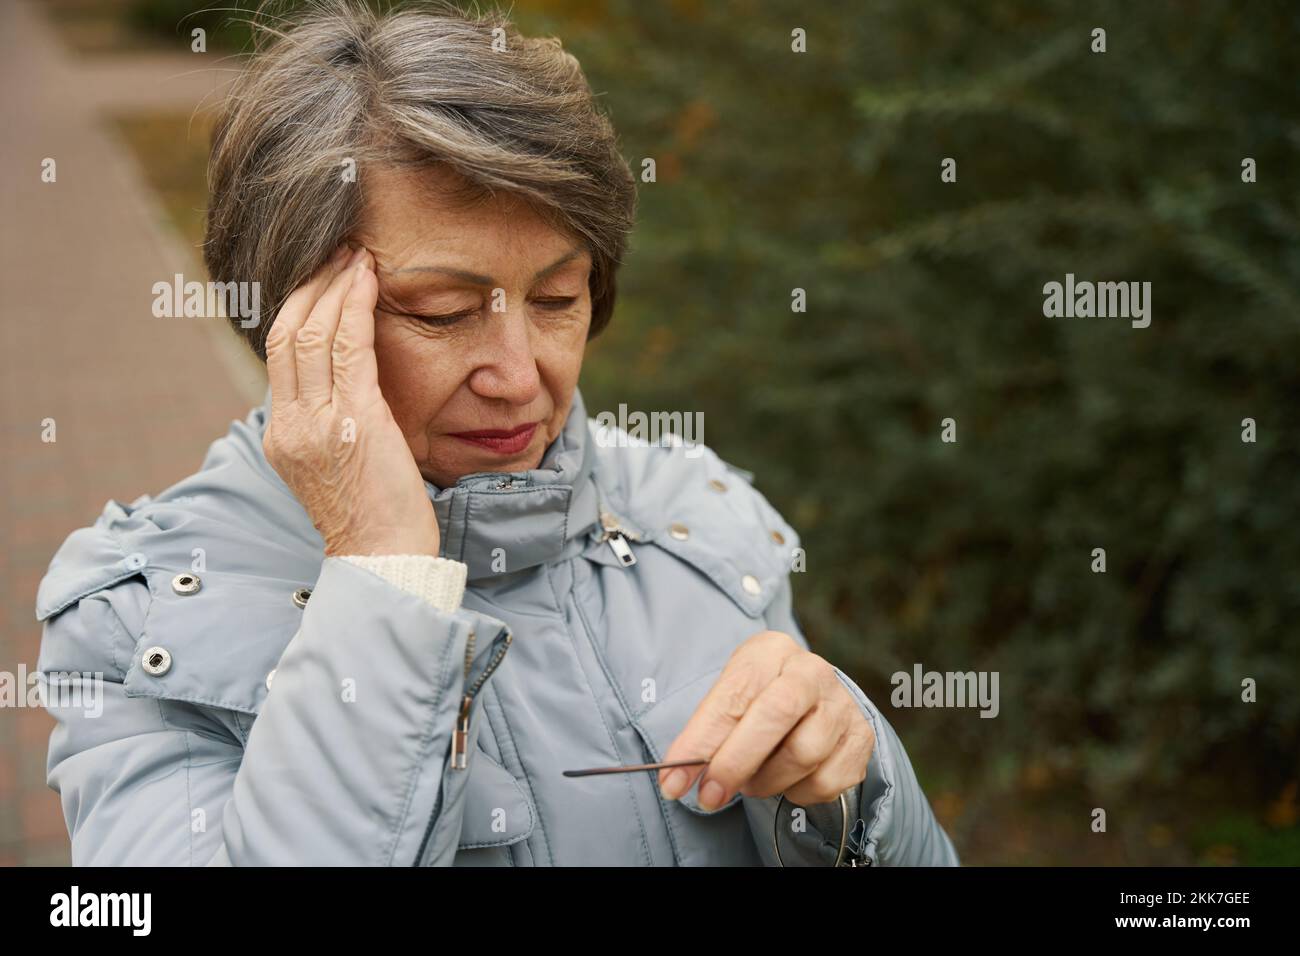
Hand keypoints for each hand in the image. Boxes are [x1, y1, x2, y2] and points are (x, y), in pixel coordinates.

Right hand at [263, 243, 440, 556]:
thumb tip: (343, 385)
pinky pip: (349, 346)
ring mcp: (316, 422)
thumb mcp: (337, 466)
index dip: (298, 306)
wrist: (385, 560)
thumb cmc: (375, 518)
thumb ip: (328, 424)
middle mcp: (289, 423)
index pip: (279, 352)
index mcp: (282, 434)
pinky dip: (356, 305)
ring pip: (312, 331)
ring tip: (355, 254)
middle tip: (337, 249)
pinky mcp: (354, 420)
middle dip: (311, 284)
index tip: (322, 276)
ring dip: (335, 284)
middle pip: (287, 332)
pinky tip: (369, 279)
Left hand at [657, 630, 874, 810]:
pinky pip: (825, 782)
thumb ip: (707, 734)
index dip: (701, 742)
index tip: (673, 782)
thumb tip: (676, 780)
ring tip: (751, 781)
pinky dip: (798, 792)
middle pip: (776, 716)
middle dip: (735, 763)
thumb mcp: (729, 700)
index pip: (733, 695)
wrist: (813, 699)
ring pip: (802, 755)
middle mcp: (812, 671)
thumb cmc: (758, 700)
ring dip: (766, 781)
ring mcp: (842, 704)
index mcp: (771, 650)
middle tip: (709, 796)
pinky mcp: (861, 739)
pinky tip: (787, 779)